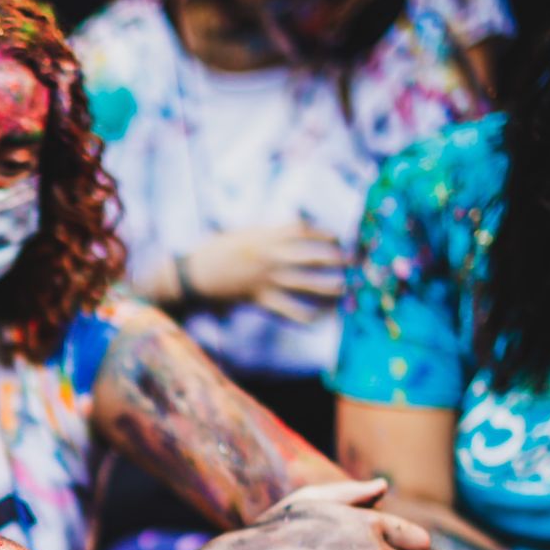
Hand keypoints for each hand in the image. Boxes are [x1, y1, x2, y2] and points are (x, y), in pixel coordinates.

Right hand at [177, 225, 347, 322]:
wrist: (194, 274)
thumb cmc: (218, 251)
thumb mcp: (245, 234)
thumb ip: (270, 234)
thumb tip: (294, 232)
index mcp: (266, 236)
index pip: (304, 230)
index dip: (325, 234)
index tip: (339, 238)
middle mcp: (270, 256)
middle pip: (313, 256)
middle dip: (336, 259)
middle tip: (355, 263)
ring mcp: (266, 278)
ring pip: (306, 284)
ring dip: (329, 288)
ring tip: (345, 290)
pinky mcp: (260, 298)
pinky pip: (289, 309)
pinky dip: (305, 316)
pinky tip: (319, 319)